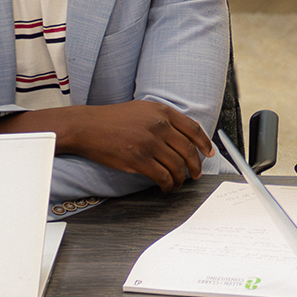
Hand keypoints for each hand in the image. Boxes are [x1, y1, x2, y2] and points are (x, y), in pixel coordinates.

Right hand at [0, 100, 212, 191]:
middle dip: (196, 165)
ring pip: (177, 165)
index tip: (209, 153)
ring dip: (181, 178)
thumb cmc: (113, 119)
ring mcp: (149, 143)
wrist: (86, 126)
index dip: (205, 143)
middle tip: (196, 173)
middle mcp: (159, 125)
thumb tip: (183, 136)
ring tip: (179, 183)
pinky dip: (168, 184)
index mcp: (162, 111)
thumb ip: (164, 119)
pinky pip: (162, 176)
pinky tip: (166, 187)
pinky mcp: (138, 159)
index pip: (193, 129)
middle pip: (188, 149)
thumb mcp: (143, 109)